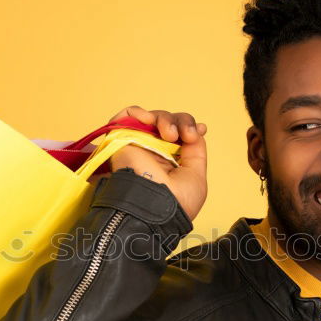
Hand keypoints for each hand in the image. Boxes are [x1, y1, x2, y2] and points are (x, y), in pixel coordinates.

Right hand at [99, 105, 207, 220]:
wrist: (154, 207)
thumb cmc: (177, 201)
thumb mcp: (196, 175)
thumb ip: (196, 151)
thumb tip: (196, 131)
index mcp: (170, 162)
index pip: (179, 135)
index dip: (188, 127)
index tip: (199, 131)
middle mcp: (153, 153)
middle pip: (168, 123)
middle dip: (182, 122)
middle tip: (186, 135)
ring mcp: (137, 145)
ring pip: (151, 118)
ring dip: (165, 119)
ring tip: (169, 134)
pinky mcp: (121, 141)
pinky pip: (126, 117)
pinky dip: (137, 112)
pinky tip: (148, 120)